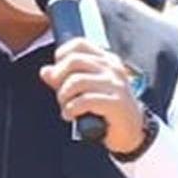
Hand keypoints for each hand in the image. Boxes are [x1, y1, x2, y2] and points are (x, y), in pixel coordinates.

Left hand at [38, 41, 148, 157]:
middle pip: (74, 61)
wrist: (132, 132)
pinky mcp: (115, 103)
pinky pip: (84, 101)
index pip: (79, 44)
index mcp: (107, 60)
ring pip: (76, 81)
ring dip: (64, 97)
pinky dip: (71, 109)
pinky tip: (70, 116)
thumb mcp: (85, 91)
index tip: (59, 75)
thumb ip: (65, 80)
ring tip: (66, 108)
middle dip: (59, 79)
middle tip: (61, 96)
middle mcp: (112, 68)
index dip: (62, 56)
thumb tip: (45, 71)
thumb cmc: (107, 110)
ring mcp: (115, 85)